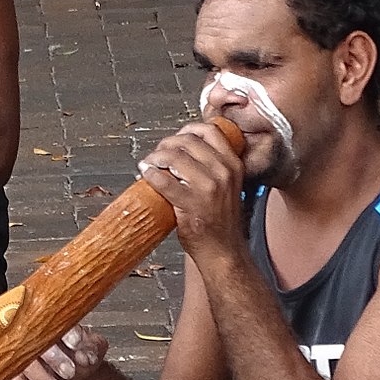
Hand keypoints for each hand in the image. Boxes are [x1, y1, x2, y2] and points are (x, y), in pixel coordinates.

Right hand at [9, 325, 108, 379]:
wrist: (77, 373)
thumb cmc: (82, 354)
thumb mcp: (95, 348)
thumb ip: (92, 349)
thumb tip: (86, 356)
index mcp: (55, 323)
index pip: (56, 322)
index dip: (65, 333)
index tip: (75, 344)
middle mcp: (36, 335)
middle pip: (36, 341)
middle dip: (53, 358)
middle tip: (70, 372)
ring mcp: (24, 353)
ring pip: (25, 363)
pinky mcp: (18, 371)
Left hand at [137, 118, 248, 257]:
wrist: (223, 250)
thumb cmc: (221, 221)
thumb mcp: (227, 185)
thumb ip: (213, 166)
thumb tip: (184, 150)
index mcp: (233, 164)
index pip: (209, 131)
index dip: (187, 130)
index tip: (176, 138)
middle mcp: (223, 172)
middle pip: (187, 141)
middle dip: (166, 144)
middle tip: (156, 154)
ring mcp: (208, 187)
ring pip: (174, 157)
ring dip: (155, 157)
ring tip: (148, 164)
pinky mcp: (191, 203)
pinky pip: (164, 181)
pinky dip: (150, 175)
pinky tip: (146, 175)